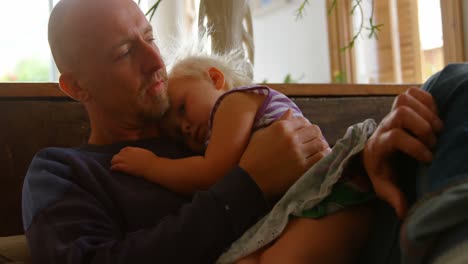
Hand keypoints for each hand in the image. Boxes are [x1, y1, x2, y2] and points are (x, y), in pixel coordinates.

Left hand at [111, 147, 157, 176]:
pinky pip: (116, 166)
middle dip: (117, 157)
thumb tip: (140, 154)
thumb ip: (140, 152)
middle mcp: (128, 154)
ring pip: (115, 159)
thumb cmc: (152, 160)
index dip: (122, 152)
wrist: (152, 166)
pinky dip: (113, 167)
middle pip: (118, 154)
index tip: (122, 154)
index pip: (124, 149)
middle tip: (116, 161)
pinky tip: (112, 169)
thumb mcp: (146, 153)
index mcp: (134, 149)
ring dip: (113, 162)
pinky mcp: (125, 167)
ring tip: (113, 165)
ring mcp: (126, 160)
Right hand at [239, 110, 330, 197]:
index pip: (303, 120)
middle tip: (312, 140)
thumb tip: (290, 111)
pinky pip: (321, 158)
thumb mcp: (261, 134)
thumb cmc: (252, 155)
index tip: (304, 131)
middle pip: (314, 130)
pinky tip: (320, 156)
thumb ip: (277, 122)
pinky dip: (323, 156)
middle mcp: (291, 138)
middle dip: (314, 134)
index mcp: (281, 127)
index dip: (305, 125)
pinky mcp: (303, 167)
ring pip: (320, 143)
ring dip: (320, 145)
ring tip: (317, 148)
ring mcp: (298, 153)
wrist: (250, 179)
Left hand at [363, 88, 442, 217]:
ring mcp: (391, 113)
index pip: (395, 137)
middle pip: (401, 113)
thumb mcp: (383, 186)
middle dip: (422, 127)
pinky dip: (427, 99)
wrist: (373, 151)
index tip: (429, 158)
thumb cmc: (381, 169)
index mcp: (378, 145)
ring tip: (438, 129)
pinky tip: (435, 115)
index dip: (415, 146)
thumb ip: (392, 196)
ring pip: (405, 99)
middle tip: (434, 142)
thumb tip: (404, 212)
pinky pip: (412, 92)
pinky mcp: (400, 105)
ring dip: (426, 112)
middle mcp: (383, 125)